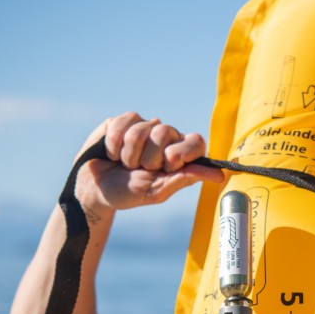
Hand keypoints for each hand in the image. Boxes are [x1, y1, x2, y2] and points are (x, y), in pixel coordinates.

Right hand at [76, 112, 224, 212]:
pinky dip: (114, 144)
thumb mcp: (157, 191)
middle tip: (139, 169)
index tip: (167, 166)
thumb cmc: (128, 193)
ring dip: (129, 154)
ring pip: (143, 130)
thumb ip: (186, 178)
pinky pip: (124, 122)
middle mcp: (166, 137)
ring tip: (124, 164)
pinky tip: (112, 153)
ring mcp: (145, 126)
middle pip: (166, 132)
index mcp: (180, 155)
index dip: (181, 153)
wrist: (94, 189)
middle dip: (148, 157)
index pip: (196, 142)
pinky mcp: (124, 120)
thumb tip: (220, 176)